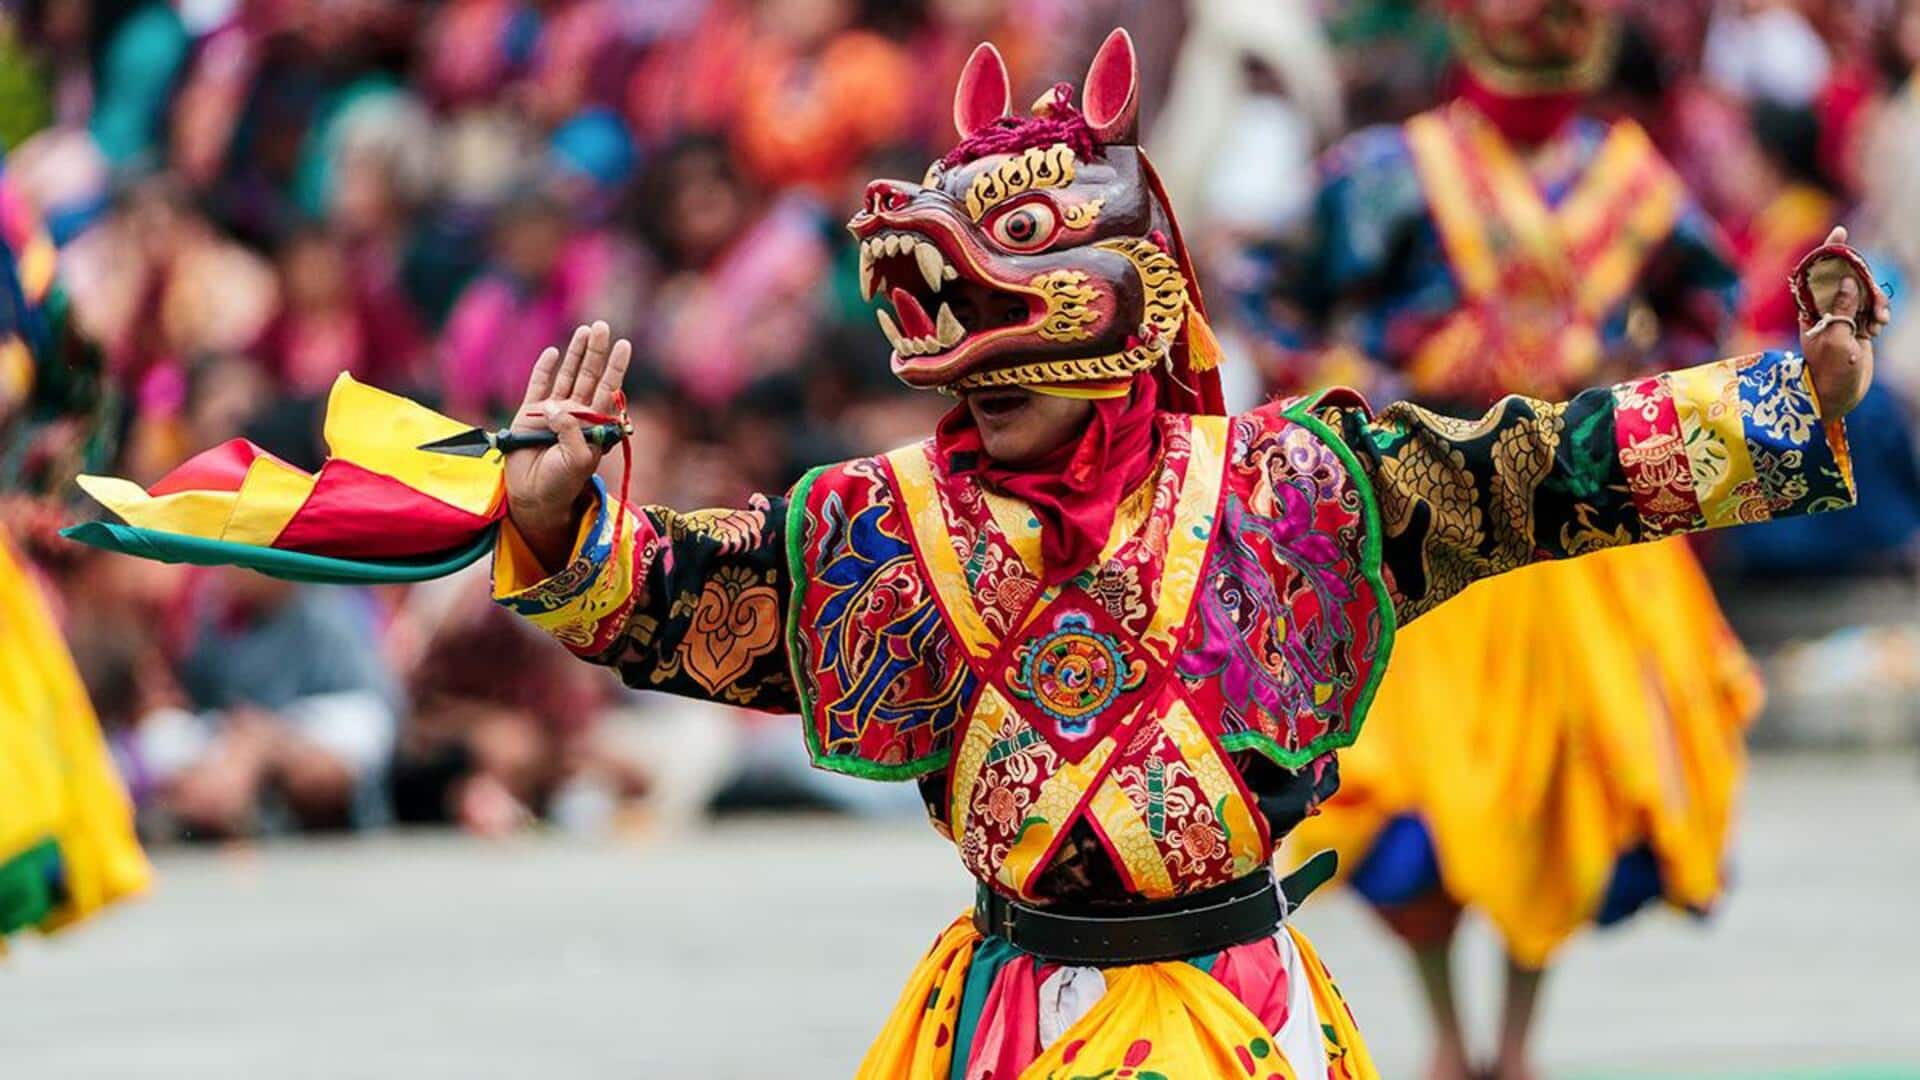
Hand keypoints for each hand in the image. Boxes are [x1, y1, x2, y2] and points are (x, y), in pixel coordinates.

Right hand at [506, 321, 632, 571]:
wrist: (533, 496)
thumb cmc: (562, 483)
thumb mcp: (578, 459)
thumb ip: (572, 430)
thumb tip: (556, 406)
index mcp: (594, 424)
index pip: (608, 389)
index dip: (615, 367)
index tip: (624, 344)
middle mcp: (577, 413)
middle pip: (589, 375)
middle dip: (596, 351)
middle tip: (602, 326)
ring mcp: (553, 411)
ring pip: (567, 376)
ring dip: (576, 354)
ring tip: (585, 330)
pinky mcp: (529, 413)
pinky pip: (538, 385)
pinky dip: (545, 369)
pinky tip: (553, 352)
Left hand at [1798, 227, 1887, 417]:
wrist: (1837, 396)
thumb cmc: (1830, 372)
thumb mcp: (1836, 340)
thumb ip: (1842, 309)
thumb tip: (1847, 282)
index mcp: (1811, 308)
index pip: (1817, 272)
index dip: (1829, 251)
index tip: (1840, 232)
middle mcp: (1825, 308)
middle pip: (1849, 278)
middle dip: (1867, 285)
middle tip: (1875, 309)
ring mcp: (1842, 315)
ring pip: (1865, 292)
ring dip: (1877, 303)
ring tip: (1878, 325)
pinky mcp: (1856, 325)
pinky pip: (1873, 308)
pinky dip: (1880, 313)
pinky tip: (1879, 329)